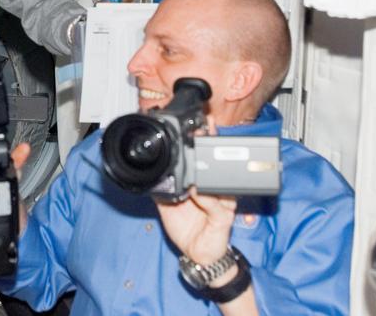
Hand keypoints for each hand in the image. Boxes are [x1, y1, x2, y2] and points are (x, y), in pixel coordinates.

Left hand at [155, 115, 237, 265]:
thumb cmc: (186, 227)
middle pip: (217, 163)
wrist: (197, 252)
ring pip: (219, 181)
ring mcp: (222, 200)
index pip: (204, 158)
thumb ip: (162, 186)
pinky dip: (206, 198)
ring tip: (197, 167)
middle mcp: (214, 188)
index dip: (204, 140)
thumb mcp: (167, 203)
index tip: (200, 123)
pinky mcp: (225, 215)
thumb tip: (150, 170)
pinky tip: (197, 195)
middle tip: (205, 132)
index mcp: (201, 182)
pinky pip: (217, 203)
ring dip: (208, 173)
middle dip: (212, 146)